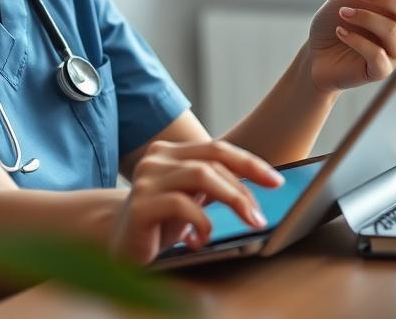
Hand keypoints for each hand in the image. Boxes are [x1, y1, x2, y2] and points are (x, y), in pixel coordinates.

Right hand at [110, 139, 283, 263]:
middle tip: (261, 214)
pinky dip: (202, 223)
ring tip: (249, 222)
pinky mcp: (140, 205)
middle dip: (244, 188)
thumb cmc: (161, 222)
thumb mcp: (192, 199)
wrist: (118, 245)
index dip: (250, 163)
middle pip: (212, 162)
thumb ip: (214, 186)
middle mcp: (156, 159)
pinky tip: (201, 240)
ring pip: (201, 176)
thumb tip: (260, 187)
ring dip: (232, 200)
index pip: (217, 148)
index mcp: (170, 152)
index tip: (277, 181)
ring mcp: (146, 180)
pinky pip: (182, 205)